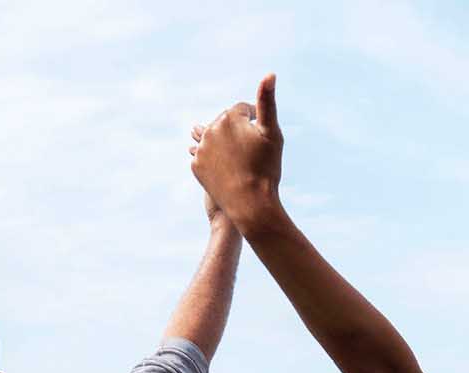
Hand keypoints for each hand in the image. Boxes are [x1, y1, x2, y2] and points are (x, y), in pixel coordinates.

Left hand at [190, 74, 283, 231]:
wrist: (250, 204)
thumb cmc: (266, 168)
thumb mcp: (272, 133)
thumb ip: (267, 101)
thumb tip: (269, 73)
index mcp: (229, 116)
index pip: (243, 110)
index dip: (254, 118)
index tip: (260, 129)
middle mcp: (211, 129)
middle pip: (226, 123)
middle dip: (236, 129)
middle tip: (248, 143)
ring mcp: (201, 148)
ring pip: (213, 139)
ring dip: (221, 141)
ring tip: (230, 149)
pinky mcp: (196, 166)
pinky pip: (205, 157)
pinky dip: (212, 158)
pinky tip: (221, 163)